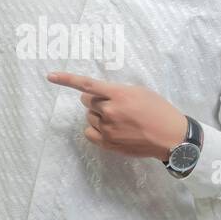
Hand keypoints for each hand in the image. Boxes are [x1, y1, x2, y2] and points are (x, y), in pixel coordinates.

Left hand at [46, 71, 188, 161]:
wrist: (170, 136)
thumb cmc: (158, 110)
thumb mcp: (139, 92)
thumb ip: (117, 91)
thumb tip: (99, 94)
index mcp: (118, 94)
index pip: (87, 84)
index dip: (66, 79)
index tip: (50, 76)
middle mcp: (109, 111)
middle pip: (87, 101)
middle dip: (96, 101)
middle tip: (113, 104)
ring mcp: (107, 129)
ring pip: (89, 117)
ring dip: (98, 116)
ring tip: (119, 119)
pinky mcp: (107, 143)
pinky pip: (89, 132)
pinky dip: (95, 129)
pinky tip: (110, 130)